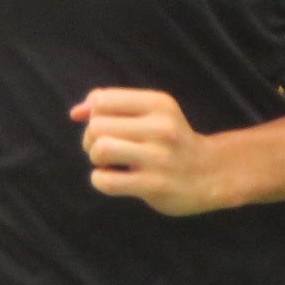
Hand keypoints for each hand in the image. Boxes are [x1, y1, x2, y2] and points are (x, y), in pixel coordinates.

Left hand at [70, 87, 229, 215]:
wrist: (209, 174)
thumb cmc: (170, 141)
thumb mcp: (150, 112)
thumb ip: (111, 105)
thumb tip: (75, 113)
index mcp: (159, 104)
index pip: (102, 99)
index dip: (92, 114)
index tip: (103, 127)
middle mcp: (161, 127)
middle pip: (97, 126)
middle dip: (90, 138)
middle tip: (104, 149)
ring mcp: (159, 157)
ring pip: (101, 149)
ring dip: (95, 158)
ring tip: (107, 163)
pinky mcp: (155, 185)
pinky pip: (106, 181)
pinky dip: (99, 180)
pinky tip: (111, 179)